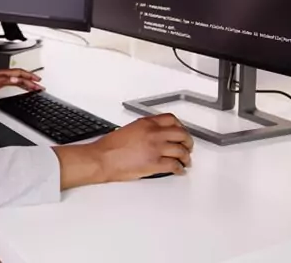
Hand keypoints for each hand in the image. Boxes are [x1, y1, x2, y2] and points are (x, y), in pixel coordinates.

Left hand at [0, 69, 43, 98]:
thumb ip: (3, 81)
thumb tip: (15, 79)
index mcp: (1, 74)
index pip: (19, 73)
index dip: (29, 76)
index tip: (37, 81)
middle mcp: (1, 75)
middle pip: (20, 76)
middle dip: (31, 80)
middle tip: (39, 86)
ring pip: (16, 80)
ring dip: (26, 83)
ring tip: (34, 87)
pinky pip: (11, 83)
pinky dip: (19, 85)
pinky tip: (21, 87)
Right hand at [53, 114, 192, 188]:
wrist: (102, 159)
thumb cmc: (110, 147)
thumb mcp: (129, 129)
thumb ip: (145, 130)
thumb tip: (155, 135)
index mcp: (146, 123)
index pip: (171, 119)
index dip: (180, 126)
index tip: (182, 131)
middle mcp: (153, 133)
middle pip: (181, 134)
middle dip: (187, 141)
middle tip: (188, 146)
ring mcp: (155, 148)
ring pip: (180, 150)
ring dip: (186, 156)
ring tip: (186, 160)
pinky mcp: (154, 163)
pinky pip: (174, 165)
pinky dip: (179, 169)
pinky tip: (179, 170)